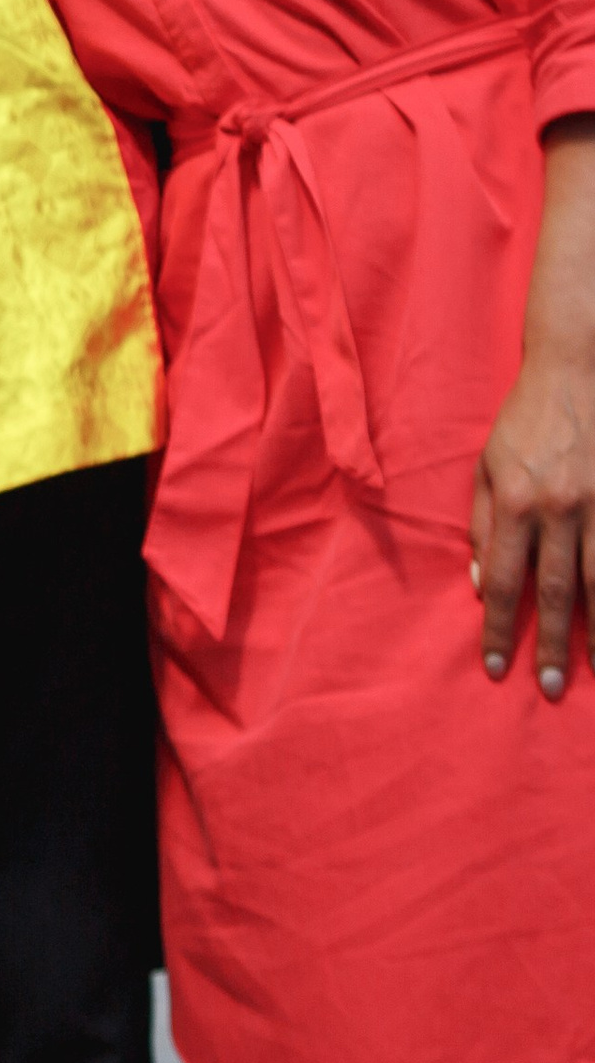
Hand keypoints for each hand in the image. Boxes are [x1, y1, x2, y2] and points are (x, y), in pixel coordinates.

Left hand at [473, 343, 594, 698]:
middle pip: (557, 593)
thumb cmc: (524, 423)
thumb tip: (480, 583)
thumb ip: (481, 524)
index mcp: (516, 501)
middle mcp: (561, 510)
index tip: (496, 666)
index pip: (503, 580)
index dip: (499, 627)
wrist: (577, 374)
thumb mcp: (486, 466)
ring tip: (594, 669)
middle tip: (551, 689)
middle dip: (553, 646)